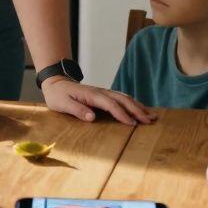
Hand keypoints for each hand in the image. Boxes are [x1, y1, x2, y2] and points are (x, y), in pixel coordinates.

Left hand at [42, 78, 156, 125]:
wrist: (56, 83)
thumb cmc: (58, 96)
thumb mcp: (63, 104)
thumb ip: (77, 110)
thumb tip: (92, 117)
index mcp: (92, 95)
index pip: (111, 105)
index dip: (122, 114)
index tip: (133, 124)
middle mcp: (101, 92)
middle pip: (123, 100)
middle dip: (137, 110)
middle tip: (150, 121)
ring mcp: (103, 92)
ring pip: (125, 98)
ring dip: (138, 106)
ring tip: (151, 116)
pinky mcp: (103, 95)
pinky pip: (121, 98)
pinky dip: (133, 103)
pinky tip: (140, 109)